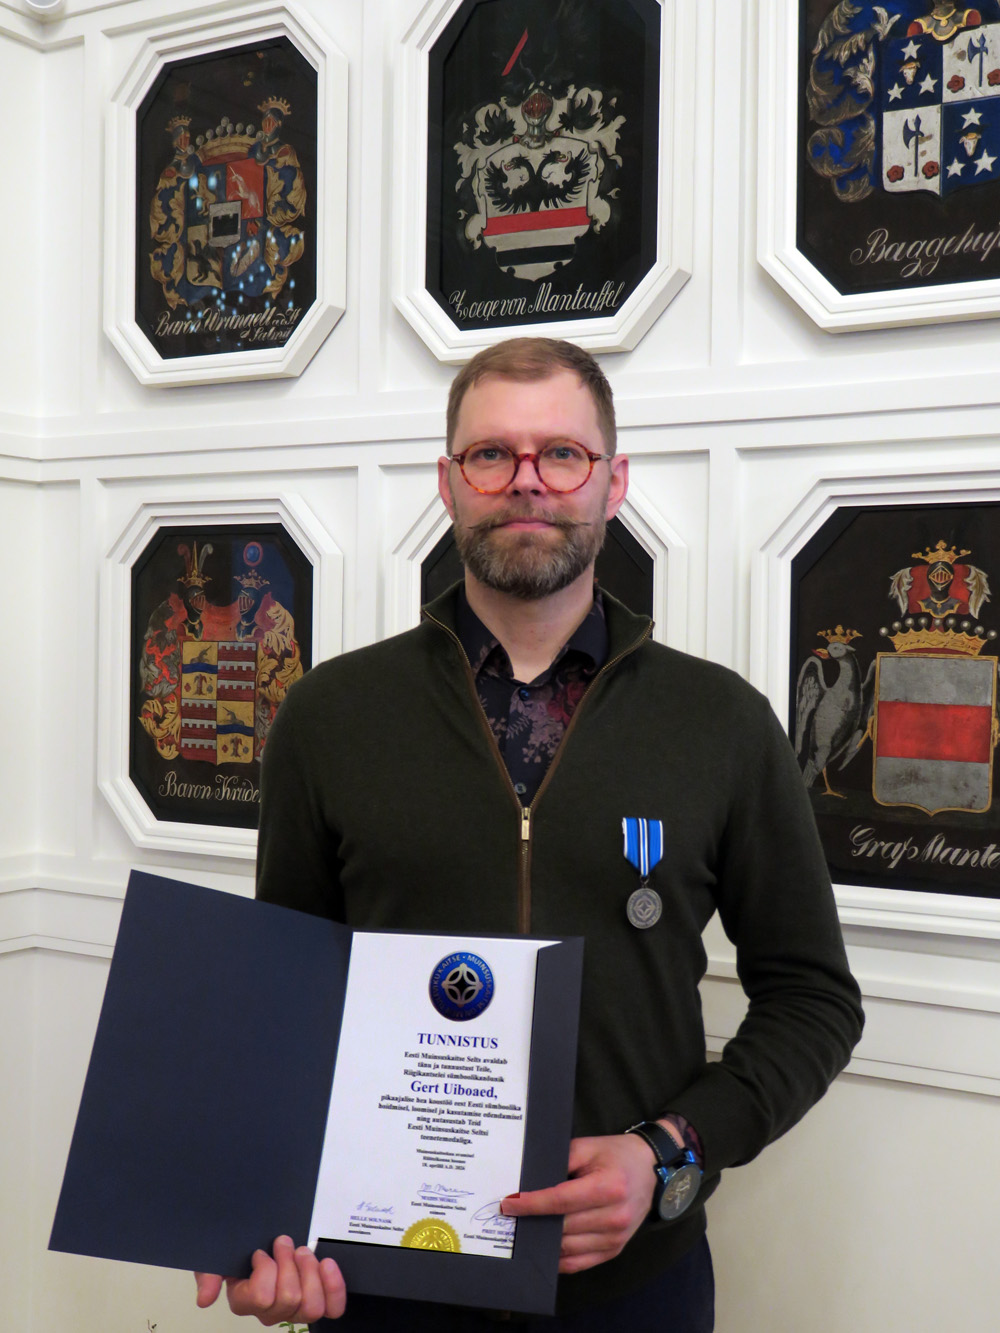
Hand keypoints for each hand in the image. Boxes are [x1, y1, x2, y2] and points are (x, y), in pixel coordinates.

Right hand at [194, 1235, 345, 1324]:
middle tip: (284, 1244)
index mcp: (244, 1302)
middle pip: (290, 1299)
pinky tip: (326, 1265)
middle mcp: (269, 1311)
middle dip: (290, 1263)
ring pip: (311, 1307)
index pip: (262, 1297)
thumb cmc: (238, 1246)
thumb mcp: (217, 1253)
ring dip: (310, 1272)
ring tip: (302, 1252)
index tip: (261, 1252)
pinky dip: (333, 1286)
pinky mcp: (317, 1299)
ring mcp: (294, 1308)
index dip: (266, 1270)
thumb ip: (208, 1273)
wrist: (259, 1233)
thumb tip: (204, 1298)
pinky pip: (332, 1308)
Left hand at [500, 1133, 656, 1274]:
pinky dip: (559, 1258)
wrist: (650, 1168)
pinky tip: (544, 1247)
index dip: (532, 1204)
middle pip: (562, 1226)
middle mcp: (614, 1216)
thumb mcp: (588, 1147)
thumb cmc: (615, 1154)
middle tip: (510, 1217)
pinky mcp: (614, 1250)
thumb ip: (560, 1161)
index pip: (561, 1200)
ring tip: (525, 1231)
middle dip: (534, 1222)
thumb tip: (530, 1182)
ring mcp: (616, 1238)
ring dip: (544, 1242)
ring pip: (568, 1248)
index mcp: (608, 1187)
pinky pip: (579, 1263)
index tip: (509, 1204)